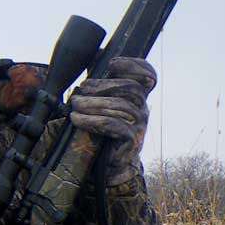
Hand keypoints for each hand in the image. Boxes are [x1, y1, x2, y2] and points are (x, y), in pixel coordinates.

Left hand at [69, 56, 156, 184]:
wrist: (110, 164)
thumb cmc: (104, 131)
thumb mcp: (103, 106)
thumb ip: (101, 86)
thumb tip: (91, 60)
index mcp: (138, 98)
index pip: (149, 77)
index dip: (135, 65)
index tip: (112, 62)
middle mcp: (143, 109)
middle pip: (133, 88)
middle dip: (105, 84)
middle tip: (83, 88)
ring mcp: (139, 125)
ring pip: (121, 107)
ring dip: (94, 103)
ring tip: (75, 105)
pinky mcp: (131, 140)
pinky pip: (113, 125)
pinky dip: (92, 120)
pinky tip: (77, 119)